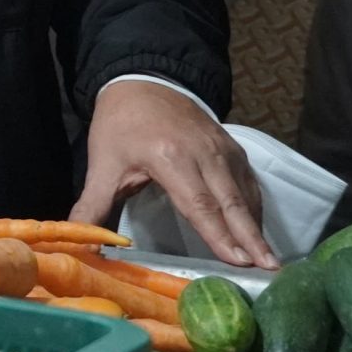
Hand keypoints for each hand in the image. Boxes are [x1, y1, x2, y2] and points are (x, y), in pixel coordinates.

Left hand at [72, 80, 274, 268]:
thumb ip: (92, 207)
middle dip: (252, 239)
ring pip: (244, 194)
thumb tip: (80, 245)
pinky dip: (255, 208)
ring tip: (269, 260)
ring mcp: (222, 148)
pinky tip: (257, 231)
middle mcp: (203, 153)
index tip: (239, 261)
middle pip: (231, 203)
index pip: (199, 204)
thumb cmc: (119, 126)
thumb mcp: (102, 165)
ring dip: (257, 228)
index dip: (219, 235)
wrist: (141, 83)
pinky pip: (248, 182)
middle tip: (270, 269)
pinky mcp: (232, 147)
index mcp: (169, 158)